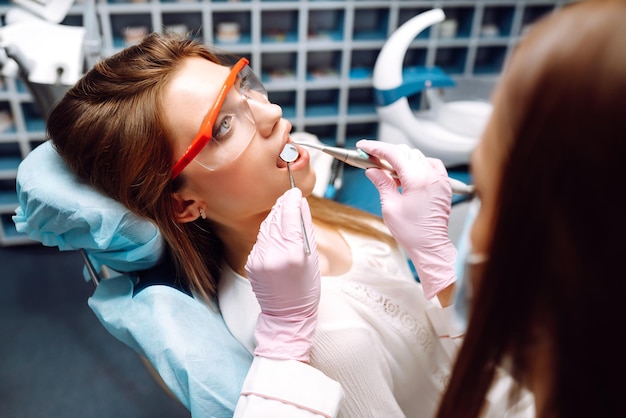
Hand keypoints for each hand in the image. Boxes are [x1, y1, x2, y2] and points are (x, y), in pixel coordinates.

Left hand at [245, 188, 319, 361]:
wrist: (287, 315)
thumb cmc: (305, 289)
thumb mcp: (312, 259)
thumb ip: (305, 229)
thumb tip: (301, 205)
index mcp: (293, 254)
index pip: (290, 217)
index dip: (292, 201)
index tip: (294, 192)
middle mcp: (273, 255)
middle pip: (276, 220)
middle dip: (282, 207)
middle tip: (289, 197)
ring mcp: (259, 259)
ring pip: (266, 228)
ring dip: (275, 218)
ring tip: (284, 211)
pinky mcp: (250, 263)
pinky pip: (260, 241)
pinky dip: (269, 233)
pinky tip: (276, 233)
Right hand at [356, 140, 455, 299]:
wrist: (431, 247)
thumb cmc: (413, 233)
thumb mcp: (390, 207)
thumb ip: (382, 184)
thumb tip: (373, 171)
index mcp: (417, 179)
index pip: (393, 154)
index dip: (375, 148)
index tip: (363, 146)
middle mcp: (431, 175)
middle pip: (405, 152)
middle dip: (386, 152)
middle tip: (370, 158)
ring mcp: (440, 179)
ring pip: (417, 156)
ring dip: (401, 158)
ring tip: (386, 169)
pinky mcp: (443, 185)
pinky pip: (430, 164)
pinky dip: (417, 164)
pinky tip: (407, 173)